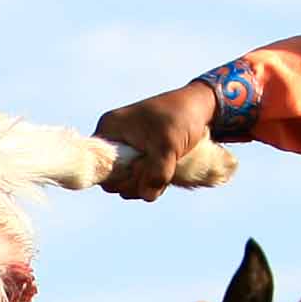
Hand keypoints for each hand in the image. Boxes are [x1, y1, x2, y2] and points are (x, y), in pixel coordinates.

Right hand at [92, 83, 217, 202]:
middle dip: (134, 183)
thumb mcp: (167, 146)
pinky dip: (151, 180)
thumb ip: (156, 173)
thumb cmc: (180, 118)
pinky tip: (165, 174)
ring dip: (144, 183)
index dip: (119, 177)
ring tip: (164, 173)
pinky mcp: (140, 154)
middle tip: (155, 173)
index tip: (141, 171)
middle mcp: (113, 139)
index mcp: (110, 129)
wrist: (201, 105)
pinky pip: (138, 176)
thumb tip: (147, 196)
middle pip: (112, 177)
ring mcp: (126, 147)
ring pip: (126, 179)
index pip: (100, 165)